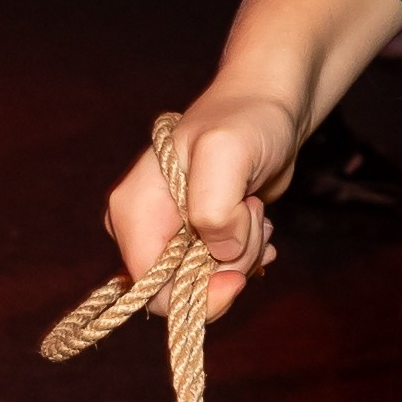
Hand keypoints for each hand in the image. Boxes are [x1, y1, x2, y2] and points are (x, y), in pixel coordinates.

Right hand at [105, 93, 297, 324]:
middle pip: (180, 290)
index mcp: (132, 211)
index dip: (197, 295)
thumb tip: (219, 252)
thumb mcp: (227, 153)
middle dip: (226, 269)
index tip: (238, 275)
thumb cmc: (247, 120)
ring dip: (243, 256)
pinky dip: (248, 255)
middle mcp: (143, 226)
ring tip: (255, 211)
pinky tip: (259, 225)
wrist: (269, 106)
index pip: (150, 290)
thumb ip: (214, 208)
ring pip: (205, 281)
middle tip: (251, 223)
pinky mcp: (197, 235)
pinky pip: (220, 270)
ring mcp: (170, 232)